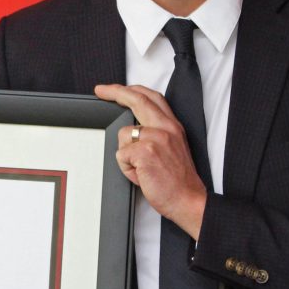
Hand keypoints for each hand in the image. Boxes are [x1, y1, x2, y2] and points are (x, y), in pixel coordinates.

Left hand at [94, 83, 207, 238]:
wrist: (188, 199)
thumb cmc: (177, 180)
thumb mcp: (171, 148)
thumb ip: (156, 133)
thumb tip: (132, 128)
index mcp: (173, 126)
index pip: (152, 98)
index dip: (132, 90)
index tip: (117, 89)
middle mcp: (166, 128)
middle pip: (137, 100)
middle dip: (115, 91)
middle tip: (101, 90)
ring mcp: (156, 138)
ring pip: (123, 135)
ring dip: (126, 155)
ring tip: (142, 169)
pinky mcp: (145, 151)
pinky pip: (121, 155)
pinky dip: (126, 169)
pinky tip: (141, 176)